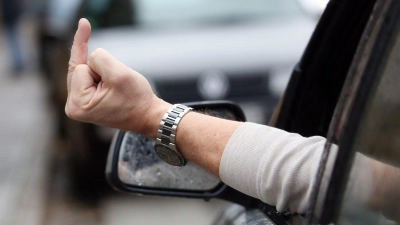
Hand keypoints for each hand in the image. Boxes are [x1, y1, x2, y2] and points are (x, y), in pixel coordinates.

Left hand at [65, 18, 169, 136]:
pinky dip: (98, 73)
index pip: (81, 66)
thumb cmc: (136, 99)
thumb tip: (91, 55)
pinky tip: (107, 79)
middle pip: (80, 68)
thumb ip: (99, 58)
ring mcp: (78, 105)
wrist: (147, 115)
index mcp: (77, 104)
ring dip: (102, 73)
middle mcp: (73, 106)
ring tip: (116, 89)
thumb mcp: (120, 74)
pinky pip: (87, 77)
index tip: (115, 85)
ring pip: (85, 71)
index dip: (102, 70)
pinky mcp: (84, 102)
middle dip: (99, 70)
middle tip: (116, 87)